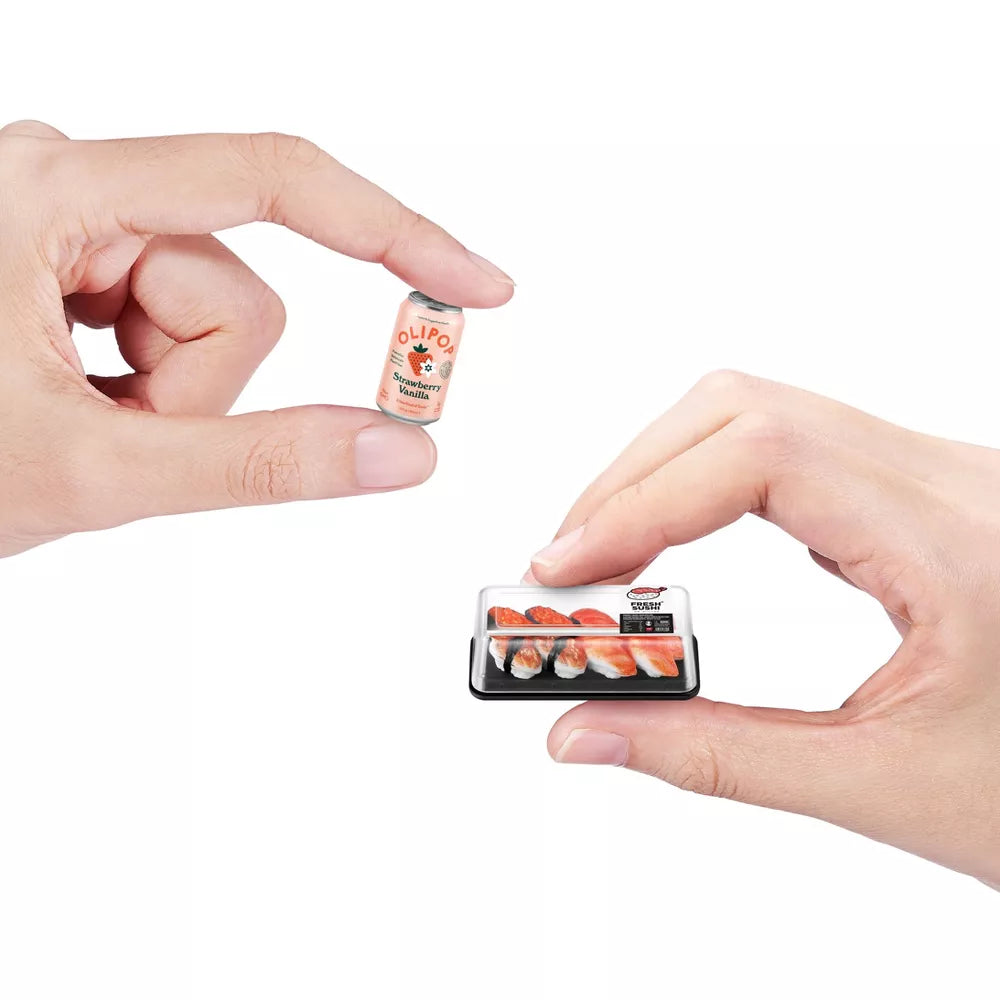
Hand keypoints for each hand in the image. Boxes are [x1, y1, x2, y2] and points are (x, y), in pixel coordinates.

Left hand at [0, 120, 512, 556]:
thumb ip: (258, 464)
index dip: (393, 235)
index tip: (477, 289)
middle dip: (201, 389)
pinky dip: (149, 389)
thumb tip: (400, 449)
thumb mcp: (91, 468)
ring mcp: (68, 222)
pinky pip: (172, 326)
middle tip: (118, 435)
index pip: (271, 180)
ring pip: (210, 318)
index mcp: (53, 190)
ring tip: (84, 427)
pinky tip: (77, 406)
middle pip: (237, 291)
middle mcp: (65, 181)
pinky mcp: (72, 260)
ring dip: (171, 398)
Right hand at [529, 370, 999, 889]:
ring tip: (609, 555)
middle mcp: (952, 482)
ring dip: (666, 474)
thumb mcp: (882, 786)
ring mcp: (940, 478)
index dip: (639, 503)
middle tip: (570, 568)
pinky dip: (710, 482)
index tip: (567, 570)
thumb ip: (714, 757)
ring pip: (764, 414)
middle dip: (633, 481)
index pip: (758, 458)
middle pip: (745, 411)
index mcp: (956, 543)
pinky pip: (793, 447)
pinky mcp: (922, 493)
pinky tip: (682, 539)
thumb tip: (588, 732)